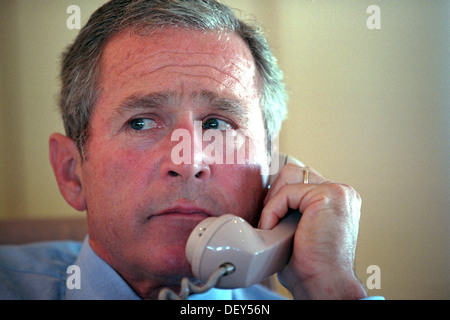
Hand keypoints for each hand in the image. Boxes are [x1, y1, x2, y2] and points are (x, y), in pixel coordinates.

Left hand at [259, 163, 366, 299]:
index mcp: (336, 198)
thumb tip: (268, 197)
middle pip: (293, 172)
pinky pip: (286, 193)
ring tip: (272, 226)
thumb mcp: (300, 227)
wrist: (324, 285)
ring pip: (289, 176)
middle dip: (274, 195)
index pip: (299, 178)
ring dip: (273, 201)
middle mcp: (341, 192)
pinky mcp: (328, 196)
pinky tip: (273, 230)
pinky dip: (273, 211)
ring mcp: (338, 192)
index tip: (269, 218)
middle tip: (269, 222)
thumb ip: (294, 207)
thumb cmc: (310, 265)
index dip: (278, 196)